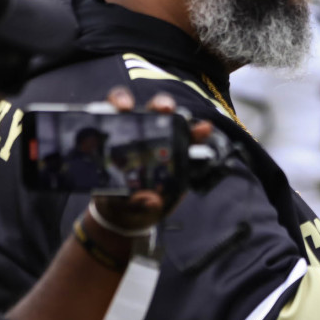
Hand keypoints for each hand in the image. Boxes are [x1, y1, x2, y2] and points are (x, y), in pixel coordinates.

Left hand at [90, 87, 212, 233]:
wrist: (132, 217)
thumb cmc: (118, 204)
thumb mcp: (120, 205)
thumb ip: (133, 203)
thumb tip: (151, 200)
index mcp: (115, 140)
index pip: (114, 112)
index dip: (118, 102)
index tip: (125, 107)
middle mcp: (139, 135)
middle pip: (148, 109)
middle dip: (158, 104)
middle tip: (165, 110)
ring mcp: (161, 142)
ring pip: (172, 120)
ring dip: (181, 116)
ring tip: (190, 121)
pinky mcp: (179, 153)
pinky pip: (190, 140)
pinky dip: (198, 134)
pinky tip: (204, 131)